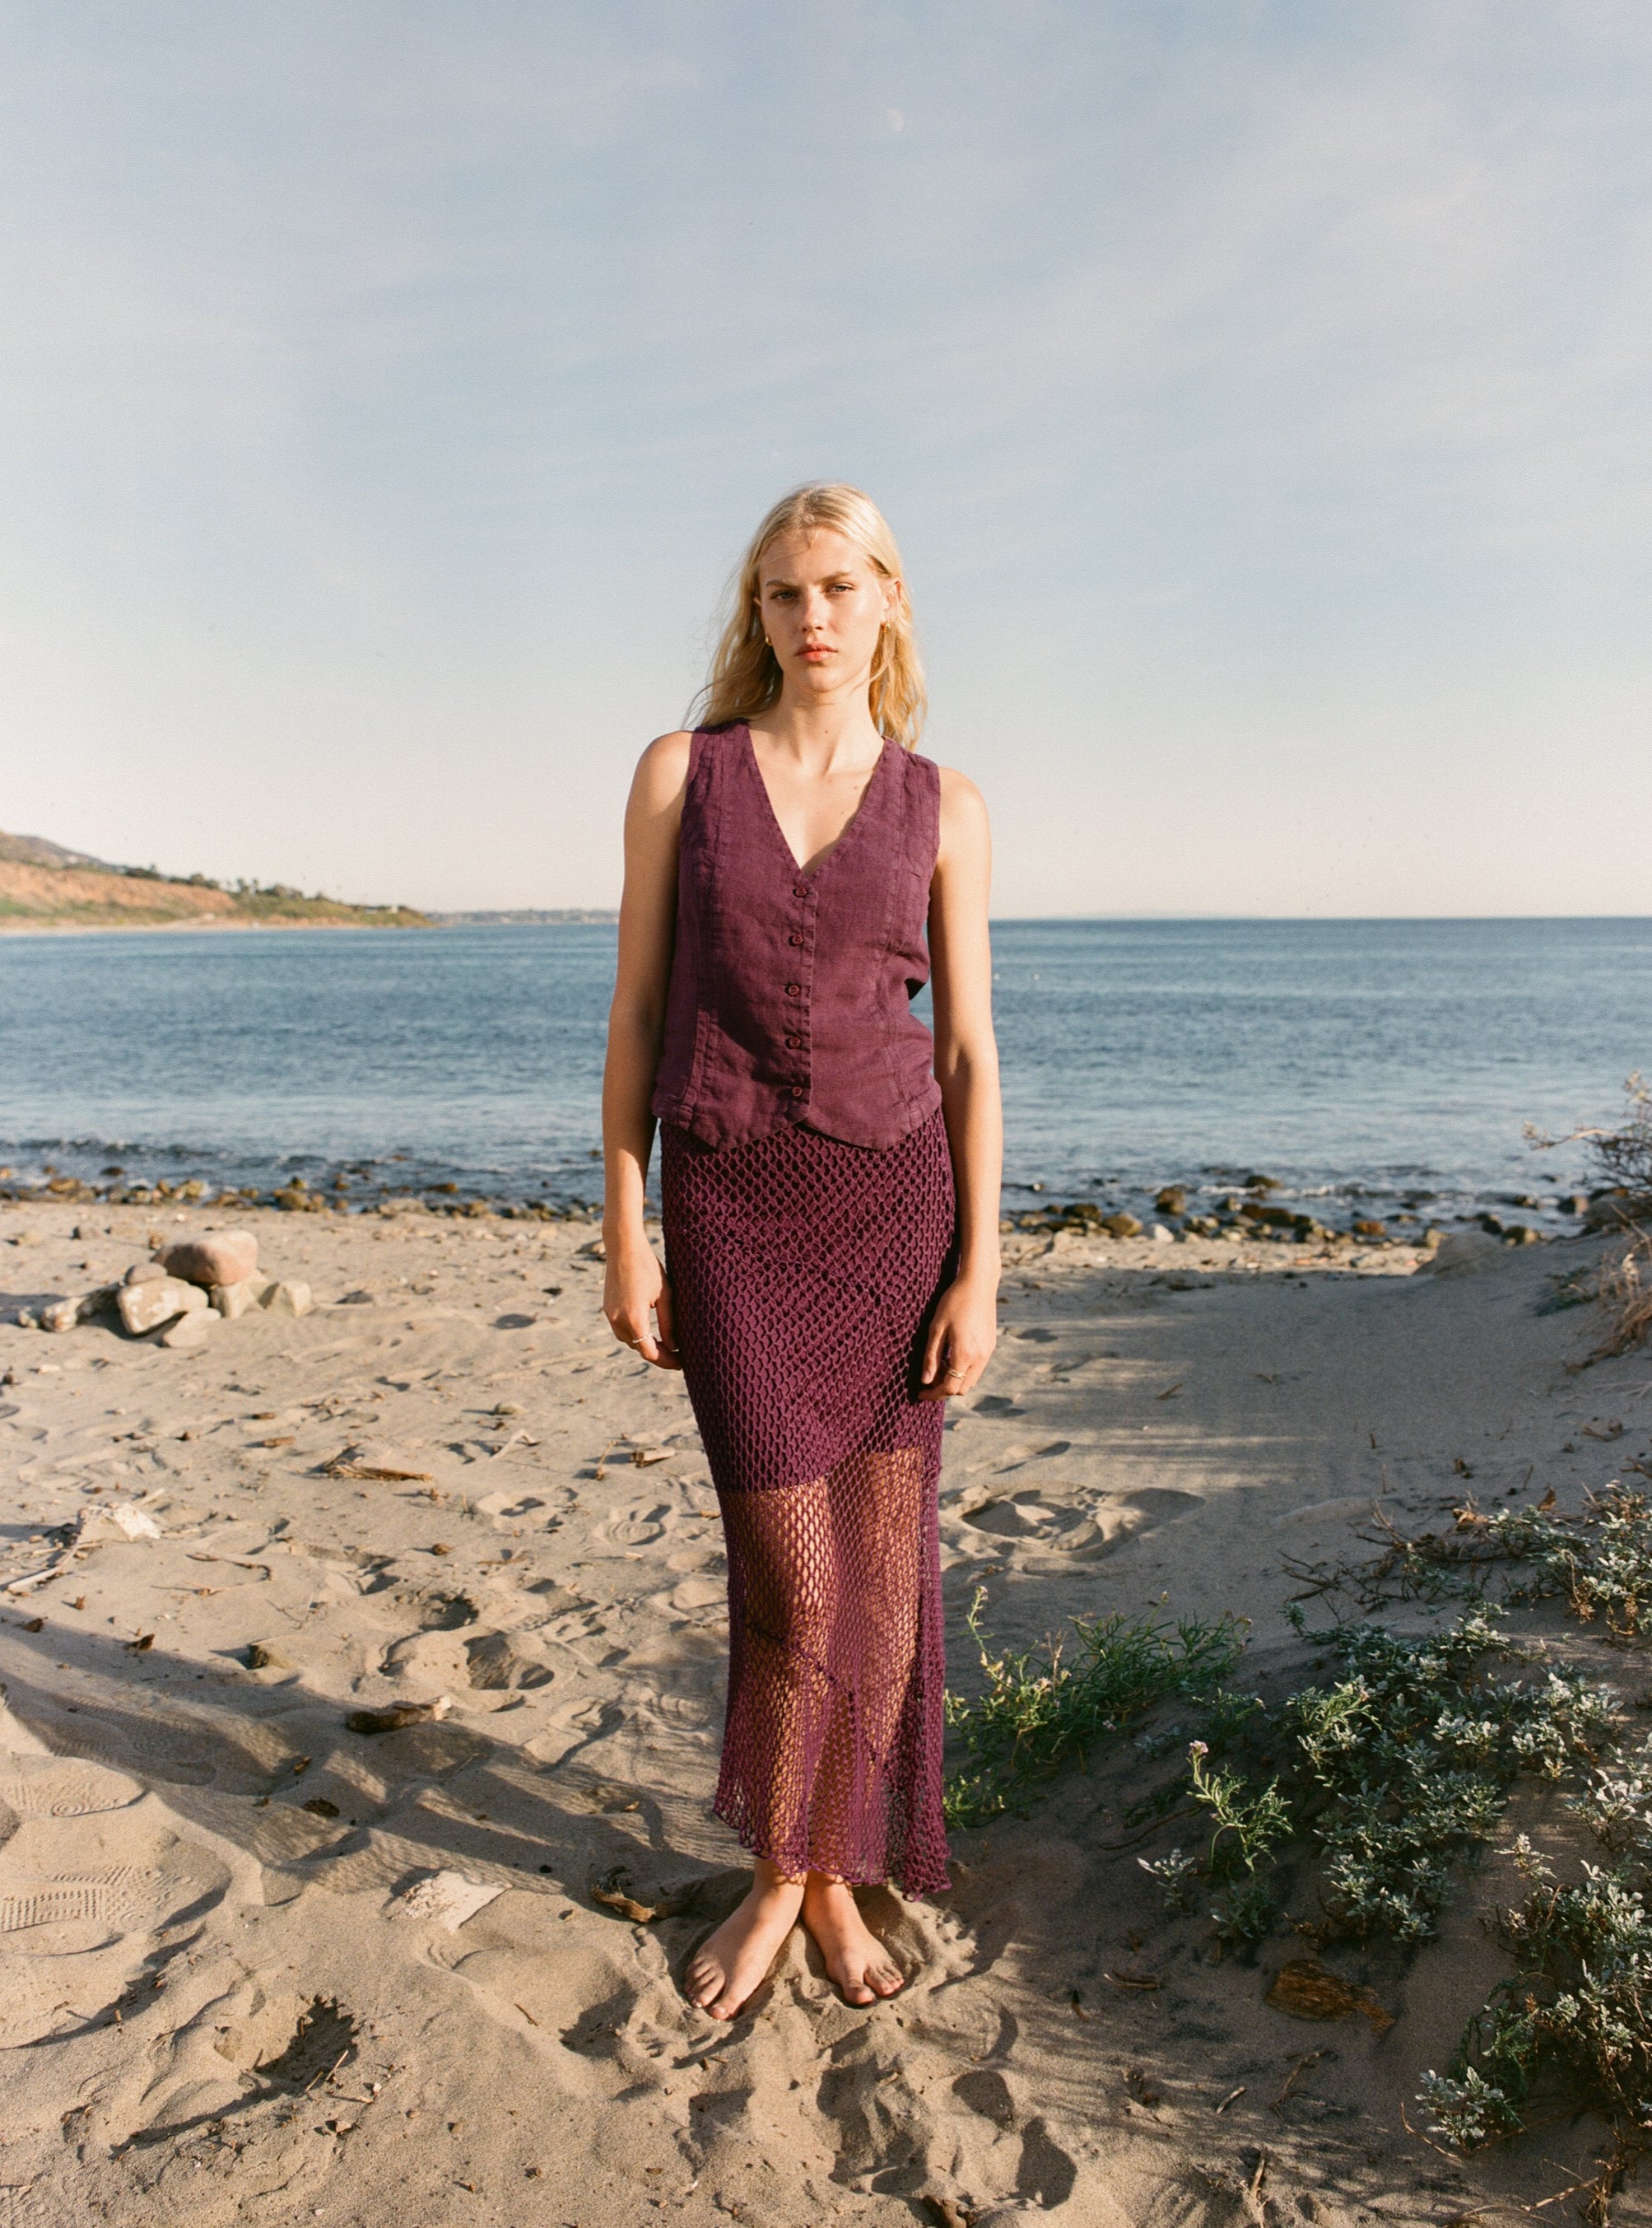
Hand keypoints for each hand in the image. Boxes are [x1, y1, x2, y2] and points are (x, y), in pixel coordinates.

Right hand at [603, 1233, 680, 1369]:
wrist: (623, 1246)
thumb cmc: (648, 1267)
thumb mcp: (665, 1295)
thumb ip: (669, 1323)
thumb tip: (674, 1346)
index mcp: (634, 1319)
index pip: (650, 1353)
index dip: (667, 1362)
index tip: (682, 1363)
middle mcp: (618, 1321)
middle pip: (639, 1349)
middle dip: (658, 1354)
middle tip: (678, 1354)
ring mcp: (610, 1315)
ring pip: (629, 1341)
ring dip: (645, 1345)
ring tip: (665, 1344)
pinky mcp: (607, 1309)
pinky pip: (621, 1330)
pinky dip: (635, 1334)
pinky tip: (648, 1329)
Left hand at [917, 1272, 996, 1401]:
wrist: (978, 1284)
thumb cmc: (953, 1302)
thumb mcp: (936, 1328)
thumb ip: (931, 1356)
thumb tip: (925, 1381)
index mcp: (964, 1354)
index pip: (949, 1388)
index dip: (933, 1394)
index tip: (920, 1393)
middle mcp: (980, 1357)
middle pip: (962, 1388)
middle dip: (944, 1388)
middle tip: (929, 1377)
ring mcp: (987, 1352)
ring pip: (971, 1380)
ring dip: (955, 1379)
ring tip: (940, 1363)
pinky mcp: (991, 1345)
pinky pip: (977, 1368)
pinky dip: (964, 1370)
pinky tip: (953, 1354)